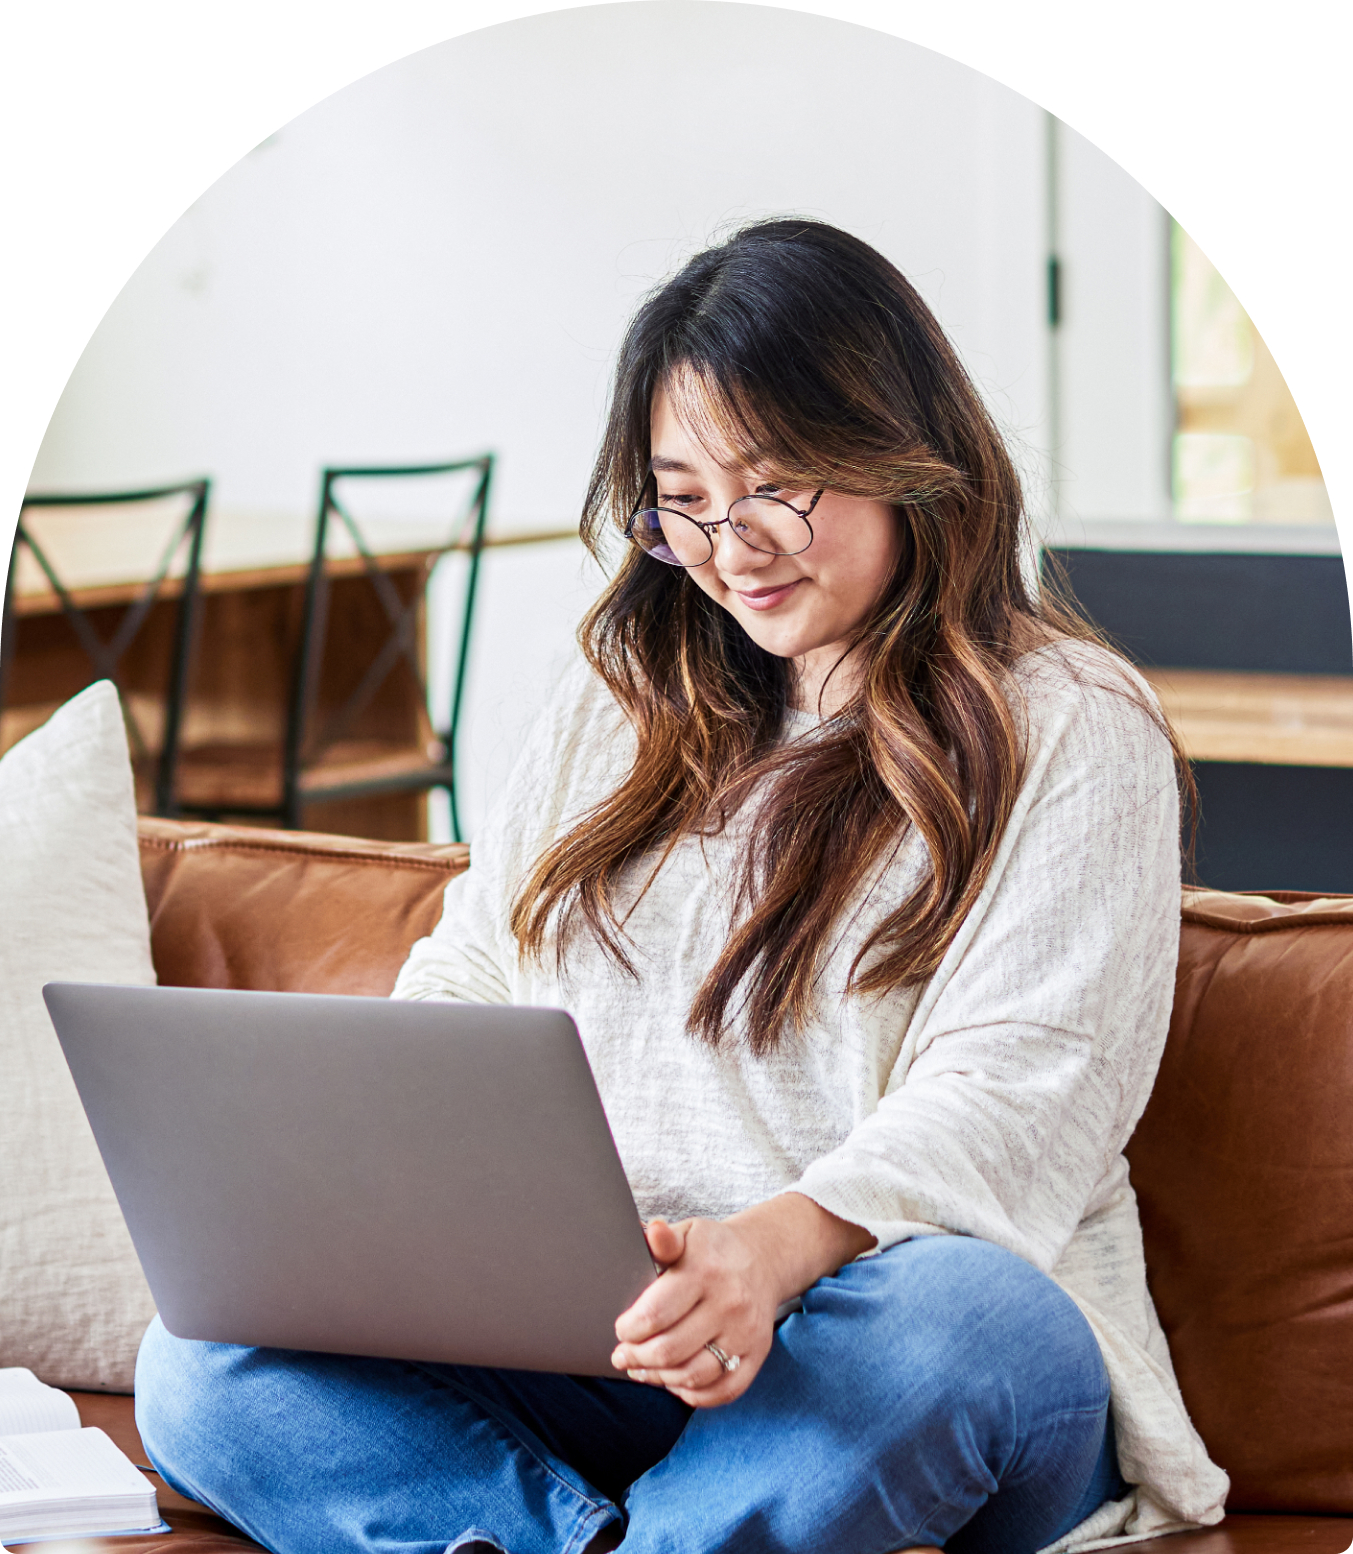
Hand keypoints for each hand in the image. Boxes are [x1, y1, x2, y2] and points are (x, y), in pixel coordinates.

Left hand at [610, 1194, 875, 1408]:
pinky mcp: (758, 1354)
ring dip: (659, 1378)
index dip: (629, 1330)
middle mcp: (729, 1303)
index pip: (655, 1315)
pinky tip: (675, 1381)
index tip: (621, 1329)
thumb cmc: (713, 1249)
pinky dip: (693, 1394)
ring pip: (693, 1376)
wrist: (764, 1258)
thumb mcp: (688, 1233)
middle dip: (636, 1358)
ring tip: (642, 1369)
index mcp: (705, 1270)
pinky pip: (722, 1391)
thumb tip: (652, 1232)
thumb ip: (664, 1239)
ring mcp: (746, 1333)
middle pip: (669, 1351)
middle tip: (622, 1355)